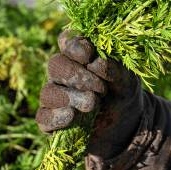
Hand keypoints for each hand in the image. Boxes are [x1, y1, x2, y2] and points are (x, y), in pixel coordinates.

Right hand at [36, 30, 143, 158]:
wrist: (121, 127)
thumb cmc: (121, 95)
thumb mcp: (126, 80)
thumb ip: (114, 68)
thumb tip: (95, 62)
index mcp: (79, 56)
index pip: (67, 42)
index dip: (74, 46)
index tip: (88, 55)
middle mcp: (62, 75)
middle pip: (55, 65)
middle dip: (76, 75)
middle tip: (100, 89)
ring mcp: (54, 98)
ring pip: (48, 92)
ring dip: (71, 97)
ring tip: (92, 105)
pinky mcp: (50, 121)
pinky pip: (43, 117)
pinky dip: (56, 116)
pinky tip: (71, 116)